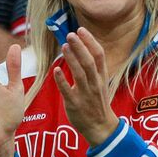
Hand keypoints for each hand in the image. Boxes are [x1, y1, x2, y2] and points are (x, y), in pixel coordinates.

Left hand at [54, 29, 118, 145]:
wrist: (101, 127)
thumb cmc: (97, 102)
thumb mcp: (101, 83)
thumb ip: (93, 68)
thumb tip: (83, 48)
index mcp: (102, 77)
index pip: (99, 55)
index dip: (90, 41)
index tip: (81, 29)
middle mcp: (95, 83)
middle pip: (89, 62)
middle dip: (80, 47)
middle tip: (70, 34)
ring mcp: (85, 94)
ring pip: (80, 74)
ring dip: (72, 59)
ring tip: (64, 46)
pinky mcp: (75, 104)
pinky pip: (68, 91)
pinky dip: (62, 80)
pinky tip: (56, 70)